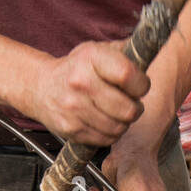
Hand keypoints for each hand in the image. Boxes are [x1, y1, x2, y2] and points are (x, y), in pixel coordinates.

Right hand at [30, 41, 149, 145]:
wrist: (41, 87)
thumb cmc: (77, 69)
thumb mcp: (98, 51)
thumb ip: (124, 53)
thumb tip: (149, 53)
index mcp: (91, 58)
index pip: (128, 76)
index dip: (141, 85)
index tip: (140, 86)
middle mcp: (81, 82)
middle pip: (127, 108)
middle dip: (135, 108)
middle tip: (130, 103)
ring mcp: (74, 108)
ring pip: (118, 128)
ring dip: (124, 123)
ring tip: (117, 112)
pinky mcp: (71, 129)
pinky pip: (105, 139)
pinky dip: (110, 134)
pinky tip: (104, 121)